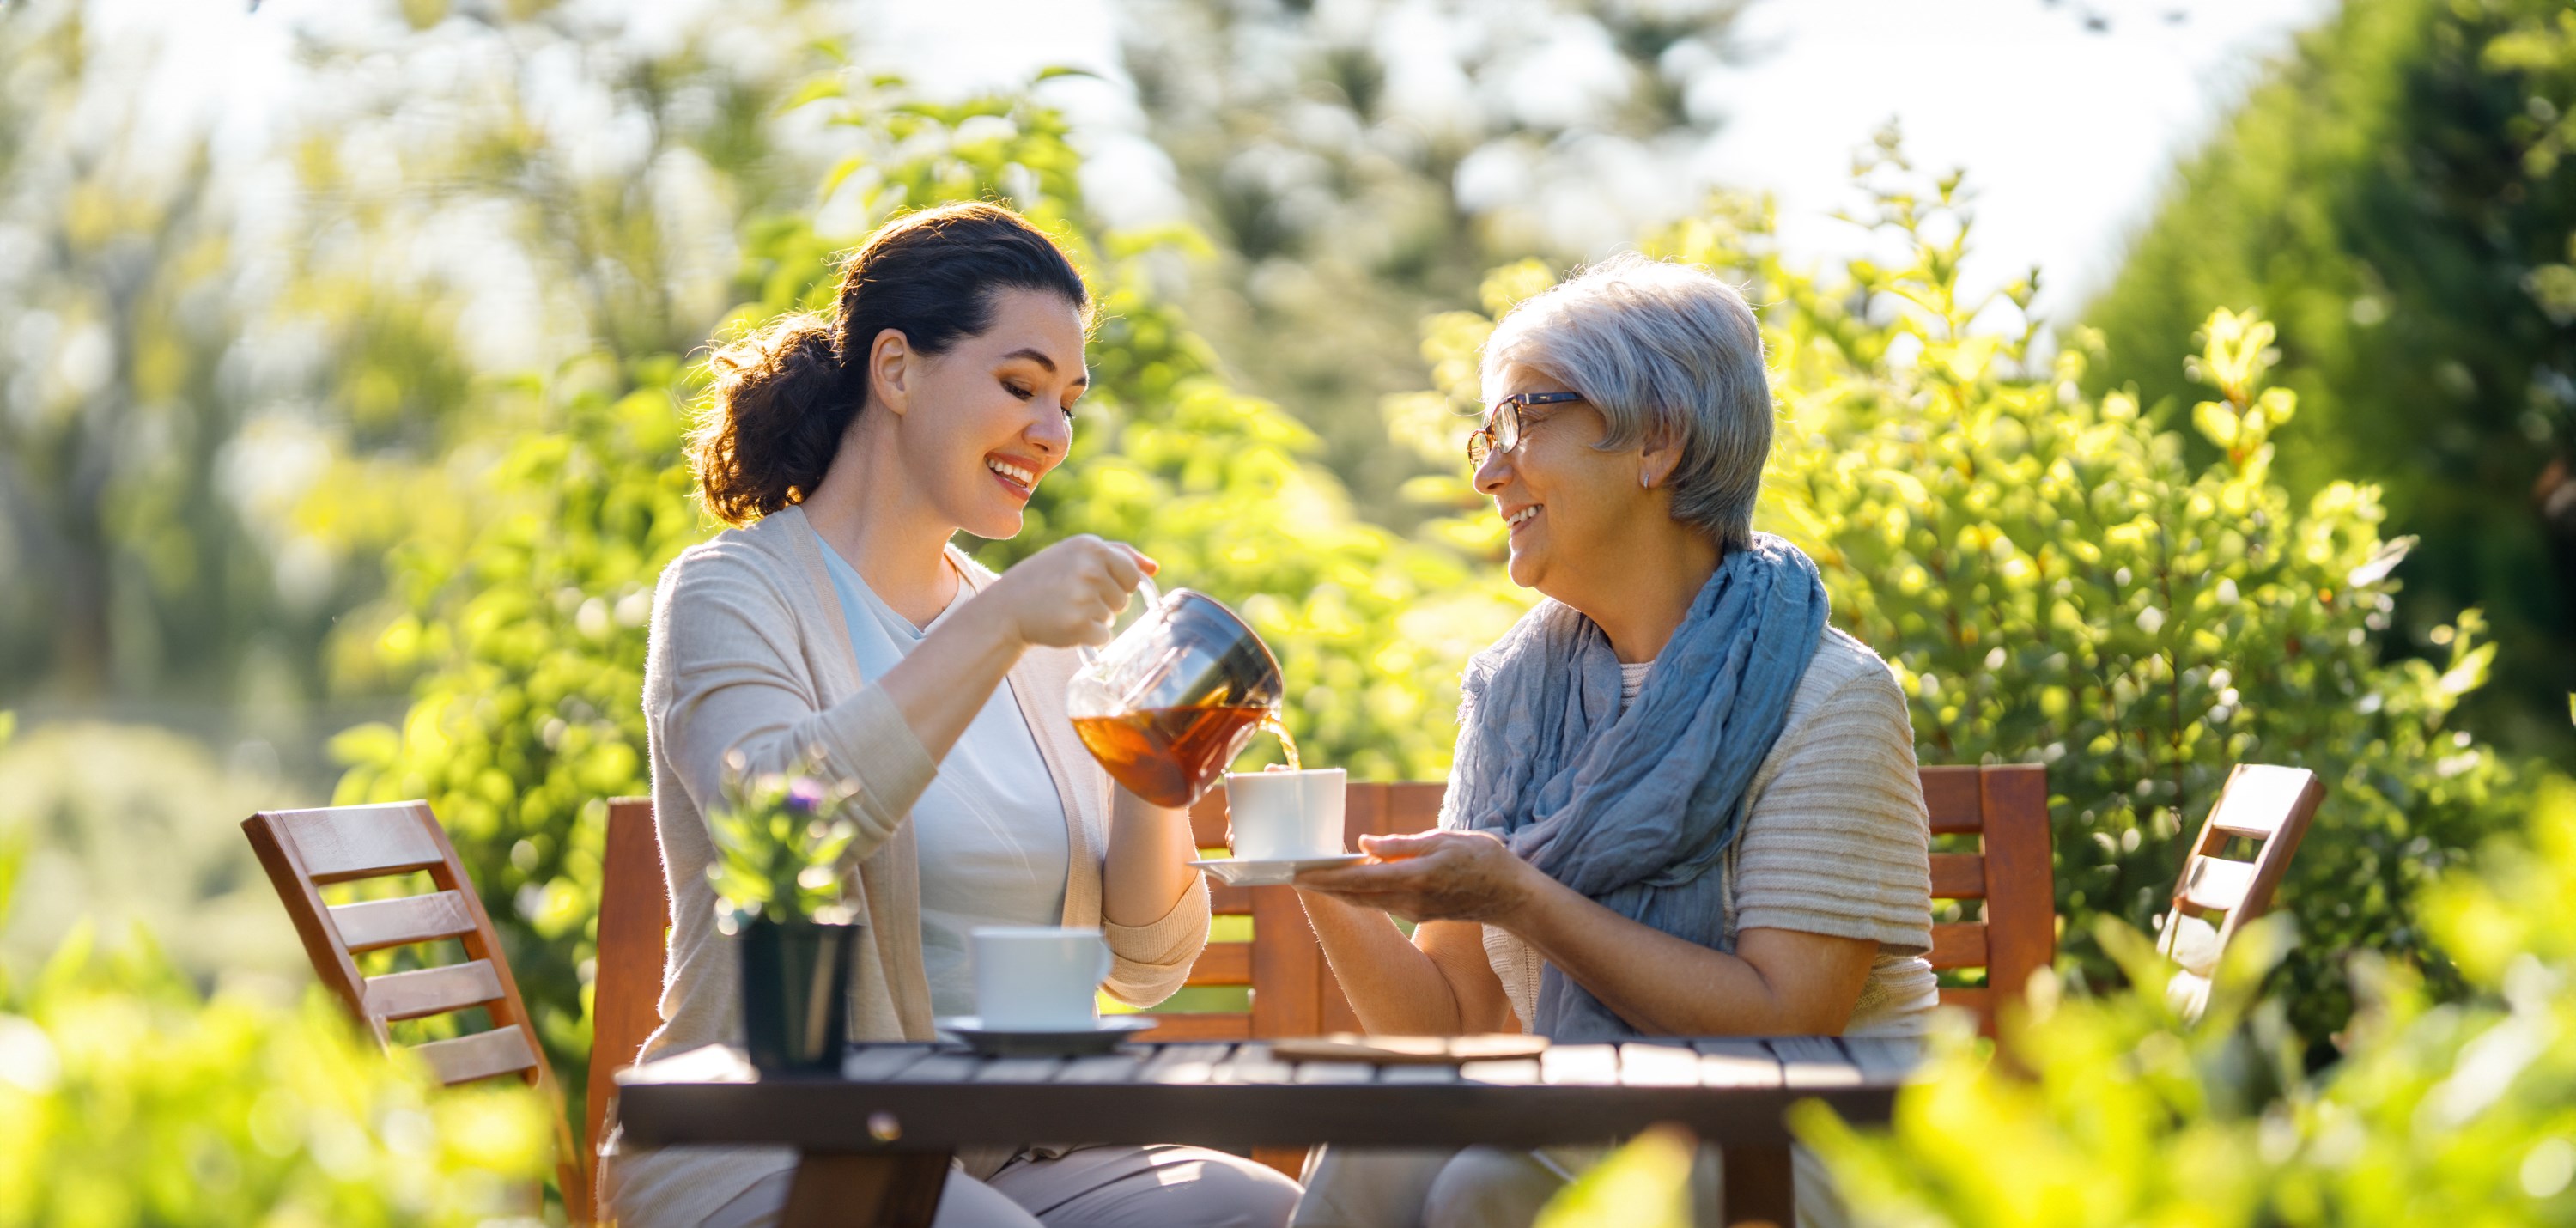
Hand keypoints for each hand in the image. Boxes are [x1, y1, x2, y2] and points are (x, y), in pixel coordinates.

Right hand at [977, 535, 1156, 649]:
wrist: (1006, 608)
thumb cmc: (1045, 578)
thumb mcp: (1076, 554)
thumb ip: (1119, 554)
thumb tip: (1154, 568)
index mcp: (1092, 546)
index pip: (1132, 574)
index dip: (1117, 584)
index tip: (1092, 585)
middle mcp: (1089, 568)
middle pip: (1123, 598)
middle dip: (1104, 602)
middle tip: (1072, 597)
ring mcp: (1083, 597)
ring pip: (1112, 617)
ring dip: (1094, 618)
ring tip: (1065, 608)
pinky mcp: (1078, 625)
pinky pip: (1103, 636)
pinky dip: (1087, 636)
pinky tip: (1063, 624)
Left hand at [1293, 830, 1536, 924]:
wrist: (1512, 896)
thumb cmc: (1483, 860)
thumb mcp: (1444, 841)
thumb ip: (1401, 845)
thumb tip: (1362, 845)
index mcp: (1414, 879)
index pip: (1358, 880)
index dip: (1325, 878)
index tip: (1298, 873)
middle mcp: (1408, 901)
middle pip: (1354, 895)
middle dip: (1321, 887)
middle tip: (1290, 876)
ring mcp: (1413, 910)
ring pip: (1365, 901)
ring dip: (1336, 892)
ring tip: (1309, 879)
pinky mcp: (1418, 912)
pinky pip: (1379, 903)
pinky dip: (1358, 893)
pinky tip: (1345, 884)